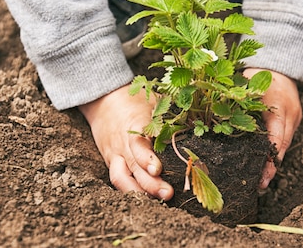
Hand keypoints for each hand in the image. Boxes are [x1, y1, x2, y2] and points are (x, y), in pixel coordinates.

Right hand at [78, 85, 173, 199]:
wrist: (103, 99)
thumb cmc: (136, 100)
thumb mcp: (154, 102)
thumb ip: (170, 114)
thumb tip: (198, 124)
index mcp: (134, 125)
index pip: (137, 144)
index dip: (146, 158)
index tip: (157, 169)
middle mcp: (122, 143)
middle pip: (133, 167)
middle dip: (149, 183)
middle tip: (168, 194)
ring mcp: (115, 154)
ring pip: (120, 178)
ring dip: (138, 192)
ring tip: (157, 202)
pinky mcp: (112, 161)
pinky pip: (118, 178)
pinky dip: (131, 189)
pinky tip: (147, 199)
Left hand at [243, 68, 302, 189]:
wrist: (279, 65)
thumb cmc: (257, 73)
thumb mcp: (245, 83)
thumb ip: (233, 99)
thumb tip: (212, 116)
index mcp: (278, 105)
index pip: (276, 136)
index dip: (270, 158)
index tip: (263, 175)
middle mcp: (290, 114)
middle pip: (282, 146)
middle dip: (272, 167)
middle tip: (260, 186)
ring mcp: (293, 118)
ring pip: (284, 145)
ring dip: (273, 162)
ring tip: (261, 182)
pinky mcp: (292, 120)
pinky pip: (284, 139)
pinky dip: (274, 152)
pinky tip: (264, 164)